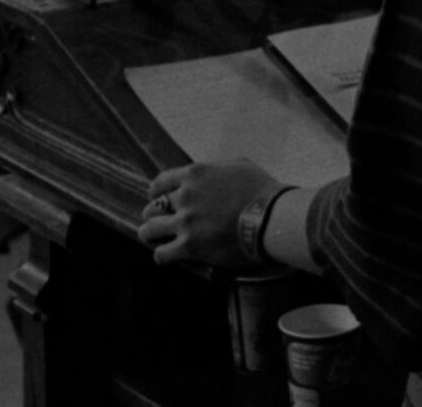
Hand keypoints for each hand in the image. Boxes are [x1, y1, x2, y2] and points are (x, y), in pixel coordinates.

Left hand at [137, 159, 283, 267]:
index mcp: (195, 174)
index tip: (156, 198)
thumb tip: (209, 174)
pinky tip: (166, 255)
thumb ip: (216, 169)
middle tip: (157, 220)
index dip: (156, 192)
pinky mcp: (189, 247)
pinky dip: (162, 255)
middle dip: (153, 214)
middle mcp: (185, 196)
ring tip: (153, 238)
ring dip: (150, 234)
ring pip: (150, 230)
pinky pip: (162, 254)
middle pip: (153, 207)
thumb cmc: (261, 190)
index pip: (161, 182)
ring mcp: (185, 222)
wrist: (271, 217)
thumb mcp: (239, 166)